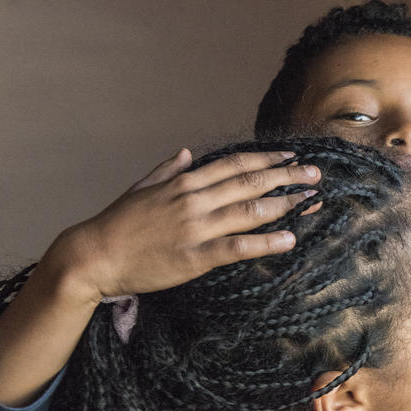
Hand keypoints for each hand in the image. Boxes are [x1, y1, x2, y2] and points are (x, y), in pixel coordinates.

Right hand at [51, 148, 322, 303]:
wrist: (94, 255)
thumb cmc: (118, 224)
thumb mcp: (142, 188)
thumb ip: (168, 170)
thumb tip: (187, 153)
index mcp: (185, 182)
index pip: (235, 164)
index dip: (267, 159)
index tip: (293, 157)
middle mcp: (195, 200)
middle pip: (251, 183)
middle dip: (287, 177)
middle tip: (316, 175)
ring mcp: (196, 228)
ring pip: (250, 211)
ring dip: (285, 205)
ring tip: (311, 201)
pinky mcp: (195, 257)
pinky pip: (237, 247)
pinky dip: (266, 243)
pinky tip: (289, 240)